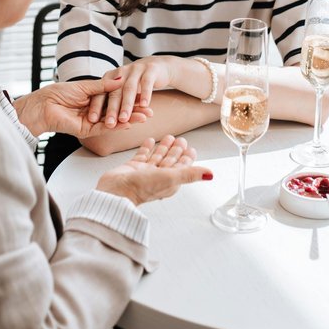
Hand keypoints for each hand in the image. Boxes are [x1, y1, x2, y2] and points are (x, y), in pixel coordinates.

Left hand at [14, 78, 151, 138]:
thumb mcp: (86, 86)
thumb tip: (121, 79)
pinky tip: (129, 124)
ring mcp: (91, 121)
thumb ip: (104, 86)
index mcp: (94, 98)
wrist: (42, 105)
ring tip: (145, 117)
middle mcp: (95, 110)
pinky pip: (104, 128)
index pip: (116, 99)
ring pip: (114, 121)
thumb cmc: (59, 93)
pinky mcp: (86, 130)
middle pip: (118, 111)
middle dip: (134, 111)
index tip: (144, 97)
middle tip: (150, 111)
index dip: (130, 99)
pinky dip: (117, 126)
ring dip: (130, 120)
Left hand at [88, 56, 179, 127]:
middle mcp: (121, 72)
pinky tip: (144, 105)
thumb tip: (97, 116)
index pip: (101, 92)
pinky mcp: (151, 70)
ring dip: (126, 105)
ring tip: (124, 119)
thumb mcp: (121, 87)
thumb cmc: (136, 80)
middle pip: (114, 92)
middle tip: (109, 124)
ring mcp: (136, 70)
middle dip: (111, 109)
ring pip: (129, 89)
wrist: (158, 66)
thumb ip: (111, 98)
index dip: (97, 105)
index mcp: (110, 76)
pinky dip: (145, 94)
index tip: (91, 119)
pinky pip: (146, 83)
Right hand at [96, 135, 212, 205]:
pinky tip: (150, 141)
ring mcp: (145, 172)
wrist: (117, 191)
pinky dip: (148, 148)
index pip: (182, 167)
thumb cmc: (143, 188)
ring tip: (168, 137)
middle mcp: (158, 177)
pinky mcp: (133, 168)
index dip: (187, 158)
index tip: (191, 149)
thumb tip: (211, 175)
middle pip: (170, 161)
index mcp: (170, 181)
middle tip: (181, 139)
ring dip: (163, 147)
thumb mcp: (171, 178)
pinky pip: (143, 155)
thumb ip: (190, 174)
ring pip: (157, 157)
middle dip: (176, 150)